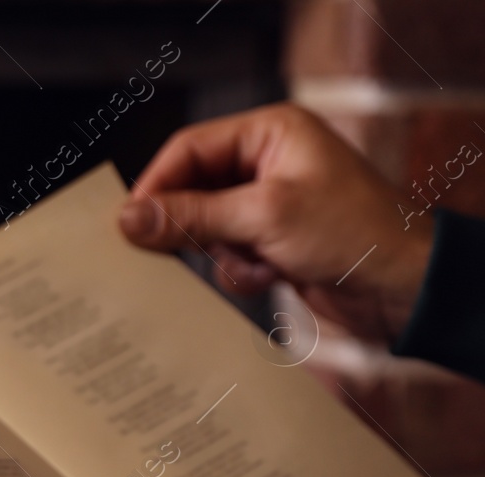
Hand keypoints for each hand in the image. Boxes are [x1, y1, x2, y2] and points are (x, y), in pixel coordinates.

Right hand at [121, 103, 433, 342]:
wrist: (403, 287)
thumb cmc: (352, 232)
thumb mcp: (263, 217)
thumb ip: (191, 216)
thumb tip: (129, 218)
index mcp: (271, 133)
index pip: (189, 149)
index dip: (156, 184)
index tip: (128, 222)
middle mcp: (268, 163)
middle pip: (193, 190)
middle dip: (190, 225)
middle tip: (162, 252)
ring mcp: (269, 205)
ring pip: (206, 228)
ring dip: (222, 254)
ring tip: (255, 263)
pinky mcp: (273, 242)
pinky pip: (228, 255)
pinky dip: (240, 271)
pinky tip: (271, 276)